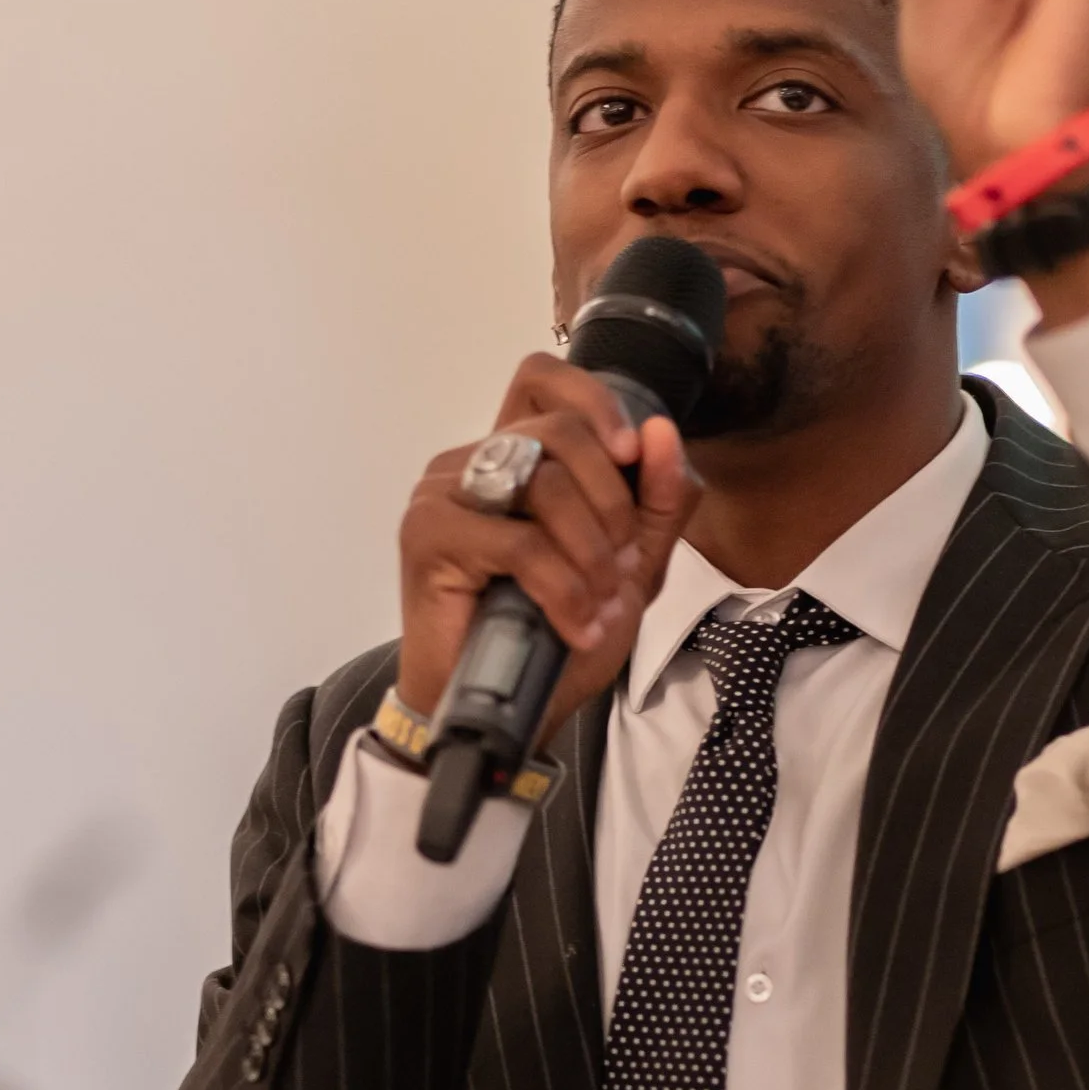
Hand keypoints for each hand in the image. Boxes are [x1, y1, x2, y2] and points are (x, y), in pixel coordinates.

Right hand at [397, 356, 701, 738]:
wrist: (506, 711)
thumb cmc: (554, 638)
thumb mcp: (630, 566)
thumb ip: (657, 500)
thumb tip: (661, 431)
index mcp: (515, 458)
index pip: (544, 378)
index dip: (596, 401)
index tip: (630, 454)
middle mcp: (472, 463)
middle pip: (560, 432)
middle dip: (613, 502)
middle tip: (621, 563)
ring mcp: (443, 492)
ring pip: (545, 483)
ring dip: (592, 551)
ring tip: (599, 602)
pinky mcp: (427, 535)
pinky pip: (520, 542)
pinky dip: (563, 588)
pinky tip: (575, 623)